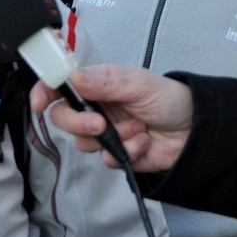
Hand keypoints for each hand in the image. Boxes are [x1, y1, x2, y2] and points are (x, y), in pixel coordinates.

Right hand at [30, 65, 192, 171]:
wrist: (197, 130)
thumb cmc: (171, 99)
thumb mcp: (141, 83)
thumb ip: (107, 82)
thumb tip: (74, 76)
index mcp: (100, 84)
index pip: (62, 85)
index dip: (45, 92)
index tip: (39, 103)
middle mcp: (98, 108)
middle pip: (64, 118)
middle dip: (79, 124)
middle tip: (101, 125)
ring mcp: (106, 133)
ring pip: (84, 143)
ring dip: (113, 138)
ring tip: (139, 129)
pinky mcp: (117, 154)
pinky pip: (107, 159)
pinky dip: (127, 151)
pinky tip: (144, 142)